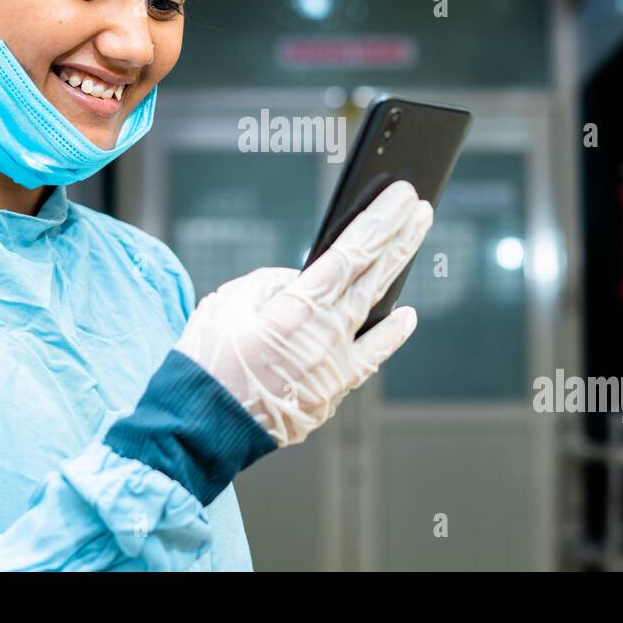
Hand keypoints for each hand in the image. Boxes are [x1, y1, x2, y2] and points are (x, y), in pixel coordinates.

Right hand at [174, 180, 433, 446]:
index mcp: (297, 307)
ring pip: (377, 307)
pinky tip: (407, 316)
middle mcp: (325, 334)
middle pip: (374, 274)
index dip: (381, 222)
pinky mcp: (332, 391)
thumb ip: (271, 283)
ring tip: (415, 240)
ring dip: (399, 270)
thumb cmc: (207, 362)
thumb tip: (301, 281)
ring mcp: (334, 365)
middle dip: (400, 236)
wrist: (202, 423)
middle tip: (421, 208)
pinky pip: (371, 357)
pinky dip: (391, 335)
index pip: (351, 252)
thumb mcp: (227, 302)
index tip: (402, 198)